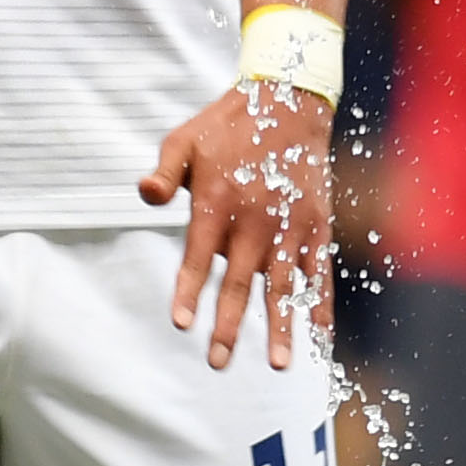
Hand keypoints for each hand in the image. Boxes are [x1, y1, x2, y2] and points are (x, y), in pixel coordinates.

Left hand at [140, 82, 334, 370]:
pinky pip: (320, 272)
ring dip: (280, 327)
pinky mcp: (316, 225)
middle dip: (228, 325)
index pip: (198, 259)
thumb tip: (145, 195)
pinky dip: (320, 303)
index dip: (189, 292)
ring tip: (276, 363)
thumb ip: (164, 173)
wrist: (288, 102)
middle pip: (240, 283)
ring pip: (284, 286)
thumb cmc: (227, 125)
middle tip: (218, 362)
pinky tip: (319, 336)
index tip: (182, 325)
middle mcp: (254, 220)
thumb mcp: (184, 140)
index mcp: (217, 204)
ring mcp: (290, 225)